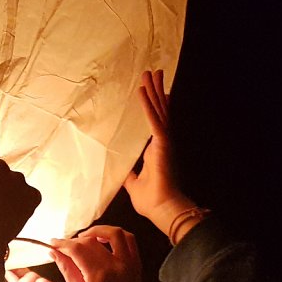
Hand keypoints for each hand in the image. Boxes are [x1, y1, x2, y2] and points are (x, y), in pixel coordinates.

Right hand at [51, 226, 163, 281]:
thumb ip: (67, 270)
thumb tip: (54, 253)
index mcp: (99, 276)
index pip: (78, 249)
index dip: (63, 244)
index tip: (53, 243)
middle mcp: (116, 266)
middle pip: (92, 240)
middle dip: (76, 239)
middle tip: (66, 246)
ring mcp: (129, 263)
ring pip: (114, 233)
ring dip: (98, 231)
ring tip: (85, 238)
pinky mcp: (136, 264)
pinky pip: (128, 240)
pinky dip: (115, 235)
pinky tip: (103, 241)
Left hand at [122, 70, 197, 235]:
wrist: (162, 209)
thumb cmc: (151, 200)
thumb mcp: (133, 184)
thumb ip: (128, 173)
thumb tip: (118, 168)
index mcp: (156, 150)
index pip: (156, 123)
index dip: (156, 106)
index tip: (156, 92)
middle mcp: (162, 143)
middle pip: (160, 110)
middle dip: (157, 90)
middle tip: (154, 73)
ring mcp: (163, 142)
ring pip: (159, 109)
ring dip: (153, 90)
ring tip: (151, 73)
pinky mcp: (161, 144)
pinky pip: (153, 120)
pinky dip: (147, 105)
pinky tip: (142, 91)